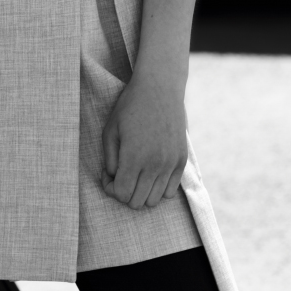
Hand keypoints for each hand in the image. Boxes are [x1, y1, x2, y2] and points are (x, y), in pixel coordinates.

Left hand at [101, 73, 187, 209]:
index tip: (108, 175)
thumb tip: (114, 179)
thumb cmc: (130, 106)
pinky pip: (171, 191)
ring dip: (142, 192)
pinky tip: (150, 172)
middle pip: (138, 202)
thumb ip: (110, 159)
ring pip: (155, 200)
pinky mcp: (181, 161)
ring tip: (135, 174)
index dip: (111, 189)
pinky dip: (159, 188)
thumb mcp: (111, 130)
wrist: (160, 88)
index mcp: (134, 157)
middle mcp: (155, 164)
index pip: (122, 194)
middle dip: (125, 193)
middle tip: (120, 175)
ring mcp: (171, 164)